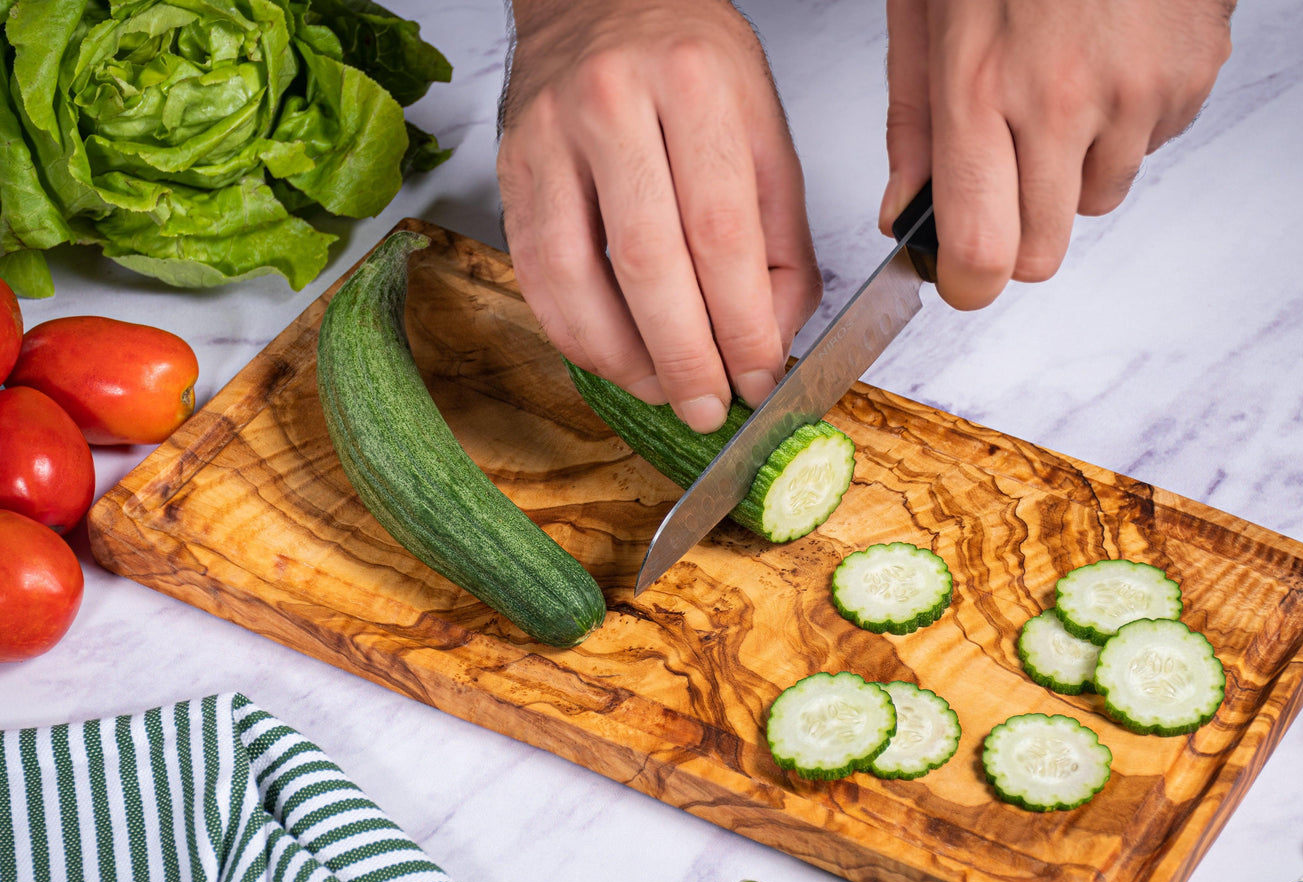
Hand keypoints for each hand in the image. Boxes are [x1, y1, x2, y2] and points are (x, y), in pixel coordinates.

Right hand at [498, 0, 821, 432]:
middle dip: (685, 357)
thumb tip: (768, 339)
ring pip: (576, 279)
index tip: (758, 377)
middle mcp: (614, 102)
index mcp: (695, 83)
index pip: (722, 234)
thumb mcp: (764, 129)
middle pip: (649, 264)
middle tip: (708, 407)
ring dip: (622, 358)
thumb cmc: (690, 65)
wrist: (603, 1)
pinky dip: (575, 335)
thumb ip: (781, 238)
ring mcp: (549, 136)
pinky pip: (535, 275)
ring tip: (662, 391)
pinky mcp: (509, 169)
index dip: (742, 325)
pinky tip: (613, 358)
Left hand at [880, 0, 1234, 308]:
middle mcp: (1063, 102)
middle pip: (1044, 254)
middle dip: (1018, 237)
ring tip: (1058, 89)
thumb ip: (911, 120)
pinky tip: (1104, 60)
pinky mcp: (1191, 78)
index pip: (981, 251)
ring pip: (1098, 200)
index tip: (960, 277)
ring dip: (1073, 172)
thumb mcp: (925, 11)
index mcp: (982, 86)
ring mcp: (1137, 93)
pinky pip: (1150, 146)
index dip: (967, 283)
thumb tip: (903, 208)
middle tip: (1005, 183)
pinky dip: (1124, 125)